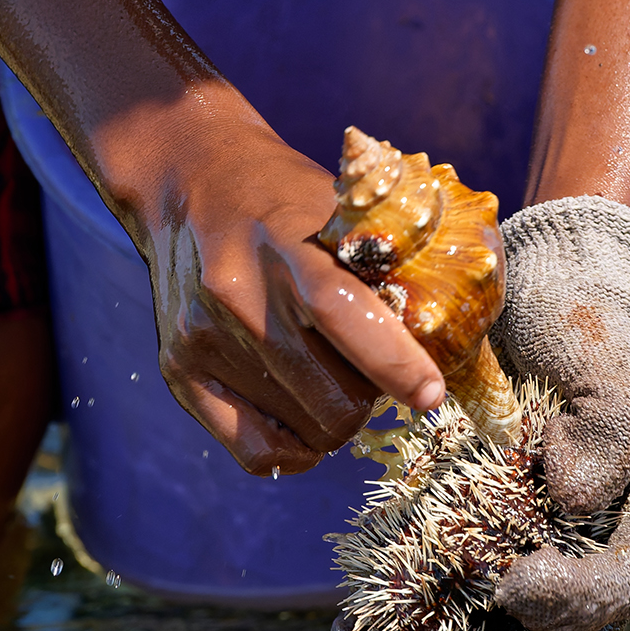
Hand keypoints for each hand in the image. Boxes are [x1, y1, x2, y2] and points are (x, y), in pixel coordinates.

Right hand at [134, 102, 445, 475]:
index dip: (394, 362)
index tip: (430, 393)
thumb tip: (451, 330)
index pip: (340, 312)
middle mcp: (238, 294)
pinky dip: (296, 451)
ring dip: (338, 419)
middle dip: (371, 398)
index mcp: (285, 243)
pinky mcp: (178, 369)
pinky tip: (306, 421)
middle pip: (331, 395)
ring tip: (336, 382)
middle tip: (373, 373)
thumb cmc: (283, 195)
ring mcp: (203, 337)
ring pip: (305, 430)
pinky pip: (255, 451)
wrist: (187, 179)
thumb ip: (384, 263)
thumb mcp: (335, 205)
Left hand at [346, 196, 629, 630]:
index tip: (512, 588)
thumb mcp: (609, 354)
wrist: (532, 293)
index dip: (572, 603)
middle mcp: (596, 554)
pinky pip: (438, 610)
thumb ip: (612, 423)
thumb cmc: (584, 319)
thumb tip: (571, 499)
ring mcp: (533, 559)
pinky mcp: (471, 551)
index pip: (622, 585)